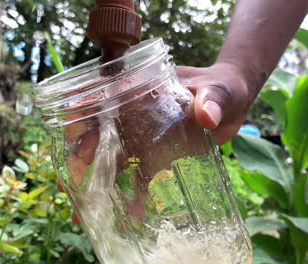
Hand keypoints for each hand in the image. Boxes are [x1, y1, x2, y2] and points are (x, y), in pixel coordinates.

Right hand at [59, 63, 258, 223]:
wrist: (235, 103)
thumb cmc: (225, 88)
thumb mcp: (220, 90)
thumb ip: (214, 99)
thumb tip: (207, 115)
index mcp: (142, 91)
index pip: (102, 101)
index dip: (82, 119)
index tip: (74, 139)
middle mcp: (137, 115)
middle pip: (100, 134)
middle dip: (81, 157)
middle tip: (72, 182)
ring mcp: (146, 137)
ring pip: (114, 159)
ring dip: (98, 182)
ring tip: (85, 208)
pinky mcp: (158, 155)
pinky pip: (139, 175)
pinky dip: (133, 194)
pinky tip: (131, 213)